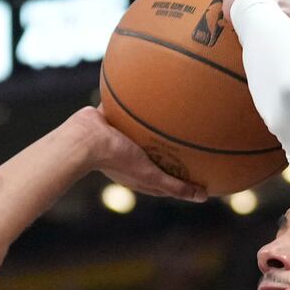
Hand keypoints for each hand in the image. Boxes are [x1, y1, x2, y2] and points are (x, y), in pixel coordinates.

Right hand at [63, 108, 205, 201]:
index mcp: (136, 174)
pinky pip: (127, 108)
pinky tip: (153, 92)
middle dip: (168, 152)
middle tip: (189, 144)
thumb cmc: (117, 159)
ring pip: (141, 132)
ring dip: (154, 126)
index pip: (161, 180)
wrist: (86, 137)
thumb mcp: (151, 175)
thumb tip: (204, 197)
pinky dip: (138, 103)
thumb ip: (175, 186)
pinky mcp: (111, 118)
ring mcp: (118, 137)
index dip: (178, 179)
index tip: (196, 174)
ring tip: (173, 114)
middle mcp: (128, 156)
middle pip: (153, 156)